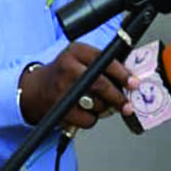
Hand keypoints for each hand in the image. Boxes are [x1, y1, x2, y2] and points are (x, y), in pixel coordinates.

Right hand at [18, 42, 136, 129]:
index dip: (122, 74)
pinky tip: (83, 111)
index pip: (104, 61)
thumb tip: (131, 80)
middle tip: (127, 105)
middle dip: (118, 97)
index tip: (134, 83)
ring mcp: (63, 88)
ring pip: (97, 104)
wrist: (36, 90)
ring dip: (103, 108)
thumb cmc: (65, 74)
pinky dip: (91, 119)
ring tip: (94, 103)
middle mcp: (68, 67)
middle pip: (101, 84)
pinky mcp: (61, 108)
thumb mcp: (79, 59)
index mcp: (76, 51)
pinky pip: (89, 119)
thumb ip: (102, 65)